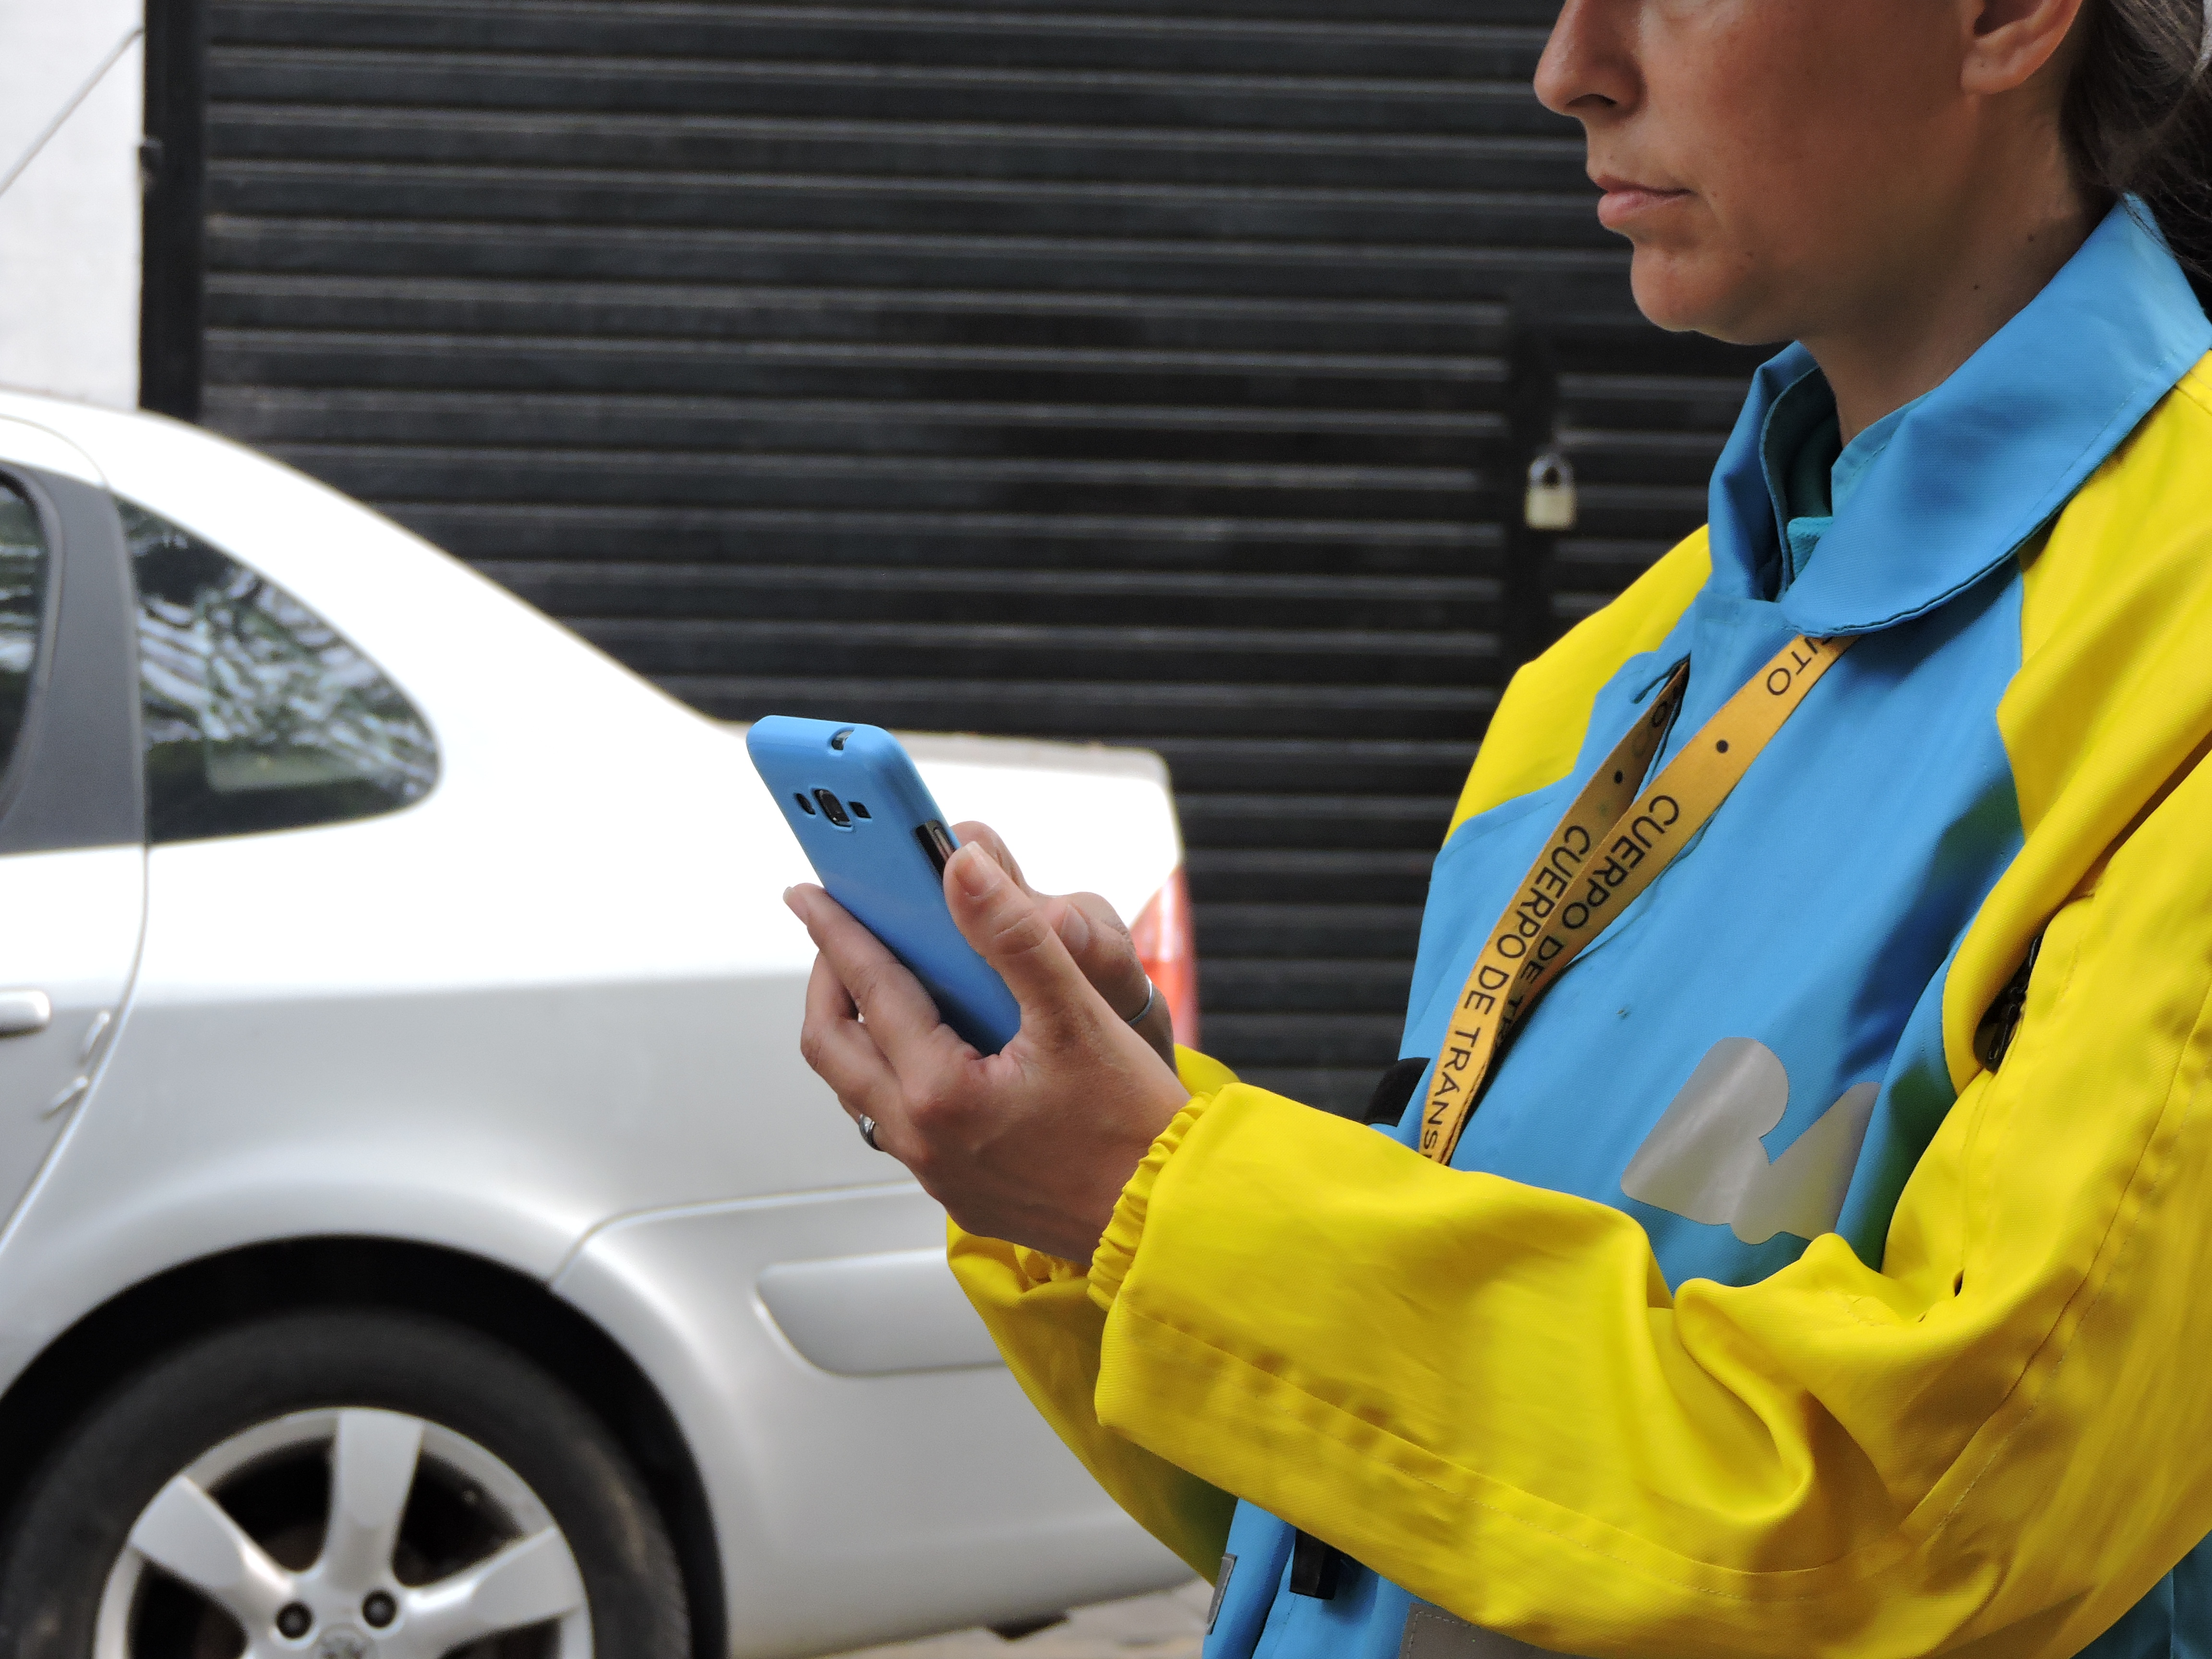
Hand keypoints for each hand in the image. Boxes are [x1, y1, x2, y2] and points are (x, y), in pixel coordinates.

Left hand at [787, 831, 1189, 1261]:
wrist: (1169, 1218)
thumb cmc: (1134, 1128)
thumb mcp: (1077, 1015)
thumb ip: (1014, 934)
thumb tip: (961, 870)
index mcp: (940, 1091)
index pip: (868, 989)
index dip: (836, 931)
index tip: (810, 895)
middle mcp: (923, 1139)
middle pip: (832, 1047)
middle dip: (827, 982)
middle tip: (838, 937)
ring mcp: (936, 1172)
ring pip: (859, 1089)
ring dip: (856, 1032)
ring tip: (880, 985)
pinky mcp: (958, 1191)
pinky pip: (896, 1124)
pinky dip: (891, 1074)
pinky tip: (932, 1049)